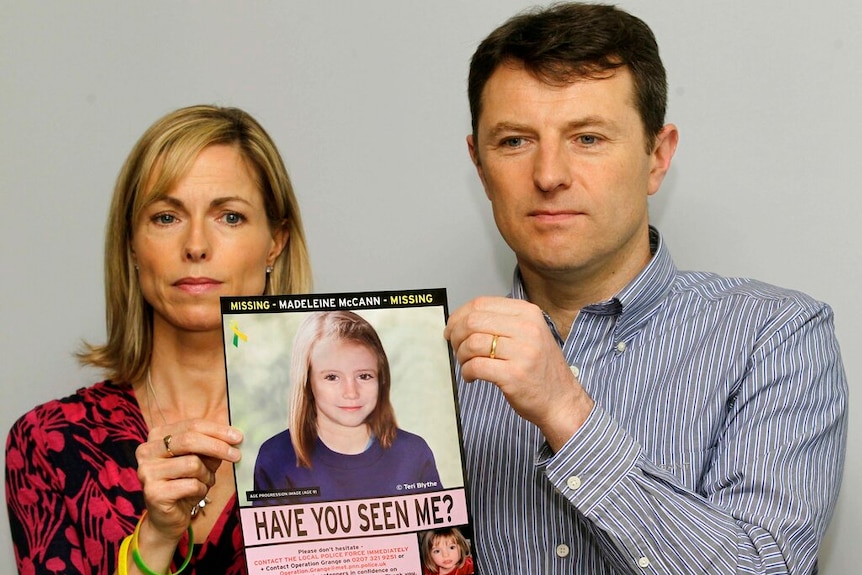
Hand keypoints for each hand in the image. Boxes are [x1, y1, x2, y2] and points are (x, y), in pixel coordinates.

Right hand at [135, 420, 241, 540]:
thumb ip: (211, 447)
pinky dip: (201, 489)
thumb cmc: (184, 484)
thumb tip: (233, 437)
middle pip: (190, 440)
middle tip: (236, 455)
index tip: (238, 437)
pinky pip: (191, 485)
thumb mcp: (200, 460)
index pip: (192, 425)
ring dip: (207, 475)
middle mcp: (147, 451)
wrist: (167, 518)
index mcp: (157, 436)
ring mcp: (147, 471)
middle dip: (218, 447)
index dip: (217, 430)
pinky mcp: (153, 492)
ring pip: (192, 463)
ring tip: (204, 482)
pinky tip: (196, 493)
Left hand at [445, 296, 593, 450]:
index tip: (452, 327)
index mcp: (528, 313)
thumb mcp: (529, 334)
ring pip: (472, 343)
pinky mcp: (513, 375)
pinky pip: (476, 366)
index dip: (459, 315)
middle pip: (473, 321)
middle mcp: (527, 329)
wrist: (561, 400)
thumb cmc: (540, 368)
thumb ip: (502, 323)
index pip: (481, 303)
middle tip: (455, 346)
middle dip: (456, 334)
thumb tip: (463, 319)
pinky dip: (467, 372)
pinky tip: (471, 376)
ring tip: (466, 363)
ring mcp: (522, 352)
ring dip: (461, 355)